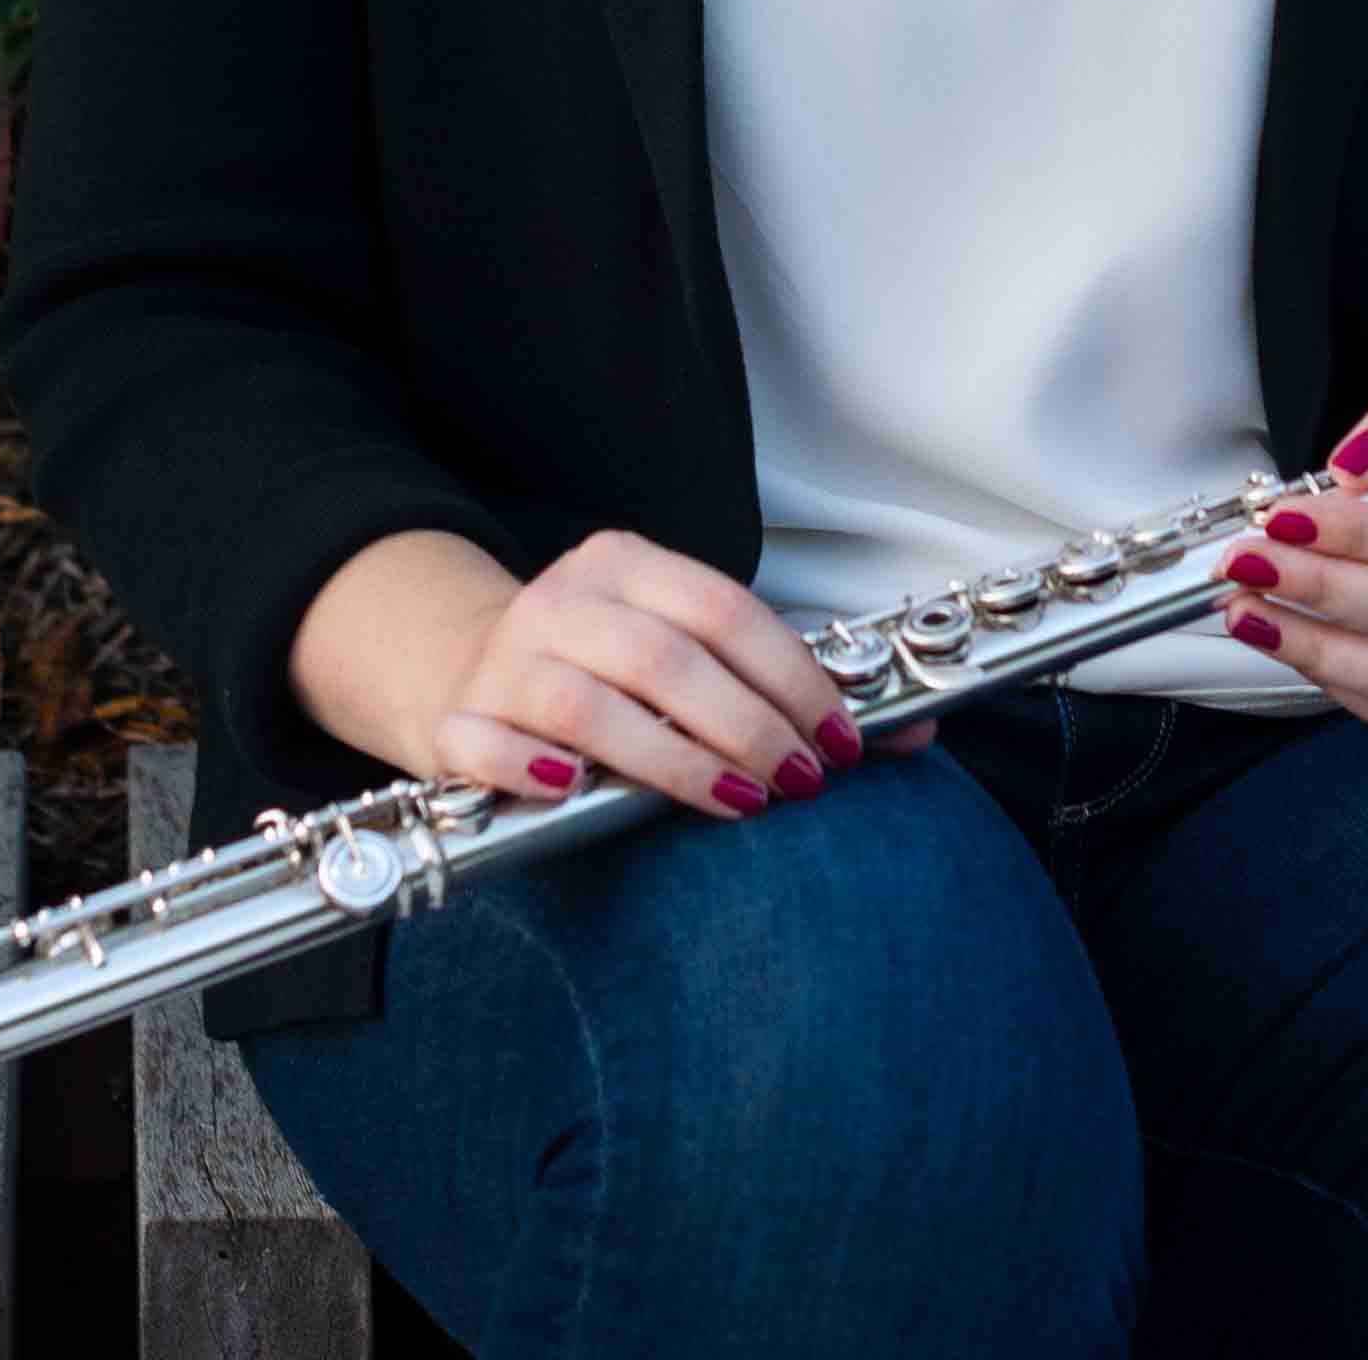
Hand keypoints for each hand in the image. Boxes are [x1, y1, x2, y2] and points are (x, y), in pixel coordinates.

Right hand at [423, 529, 933, 819]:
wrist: (455, 666)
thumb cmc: (598, 668)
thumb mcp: (679, 650)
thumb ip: (777, 685)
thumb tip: (914, 733)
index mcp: (623, 564)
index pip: (721, 607)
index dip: (789, 673)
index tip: (840, 739)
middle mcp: (563, 599)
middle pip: (666, 658)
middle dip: (748, 725)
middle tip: (802, 782)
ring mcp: (505, 659)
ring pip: (591, 706)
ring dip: (673, 761)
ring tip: (738, 803)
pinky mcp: (454, 719)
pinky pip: (490, 744)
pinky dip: (534, 770)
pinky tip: (577, 793)